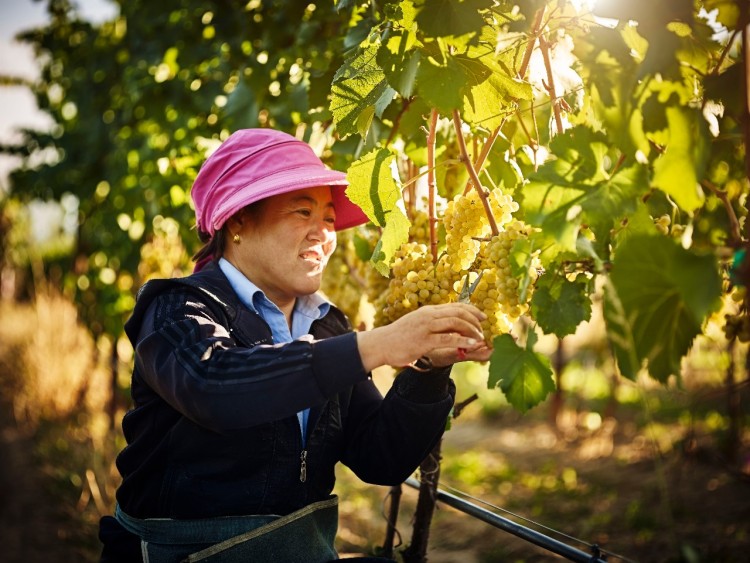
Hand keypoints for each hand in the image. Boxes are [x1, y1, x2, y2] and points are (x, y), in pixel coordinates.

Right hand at [356, 303, 489, 371]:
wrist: (381, 343)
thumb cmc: (400, 336)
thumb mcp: (418, 324)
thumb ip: (432, 323)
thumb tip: (449, 326)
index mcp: (429, 311)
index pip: (455, 305)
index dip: (472, 310)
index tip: (482, 317)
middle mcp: (429, 315)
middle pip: (458, 311)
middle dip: (475, 319)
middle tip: (484, 328)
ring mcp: (426, 326)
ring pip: (456, 322)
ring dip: (472, 330)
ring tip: (480, 338)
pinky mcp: (424, 340)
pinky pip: (448, 338)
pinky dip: (463, 340)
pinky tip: (472, 344)